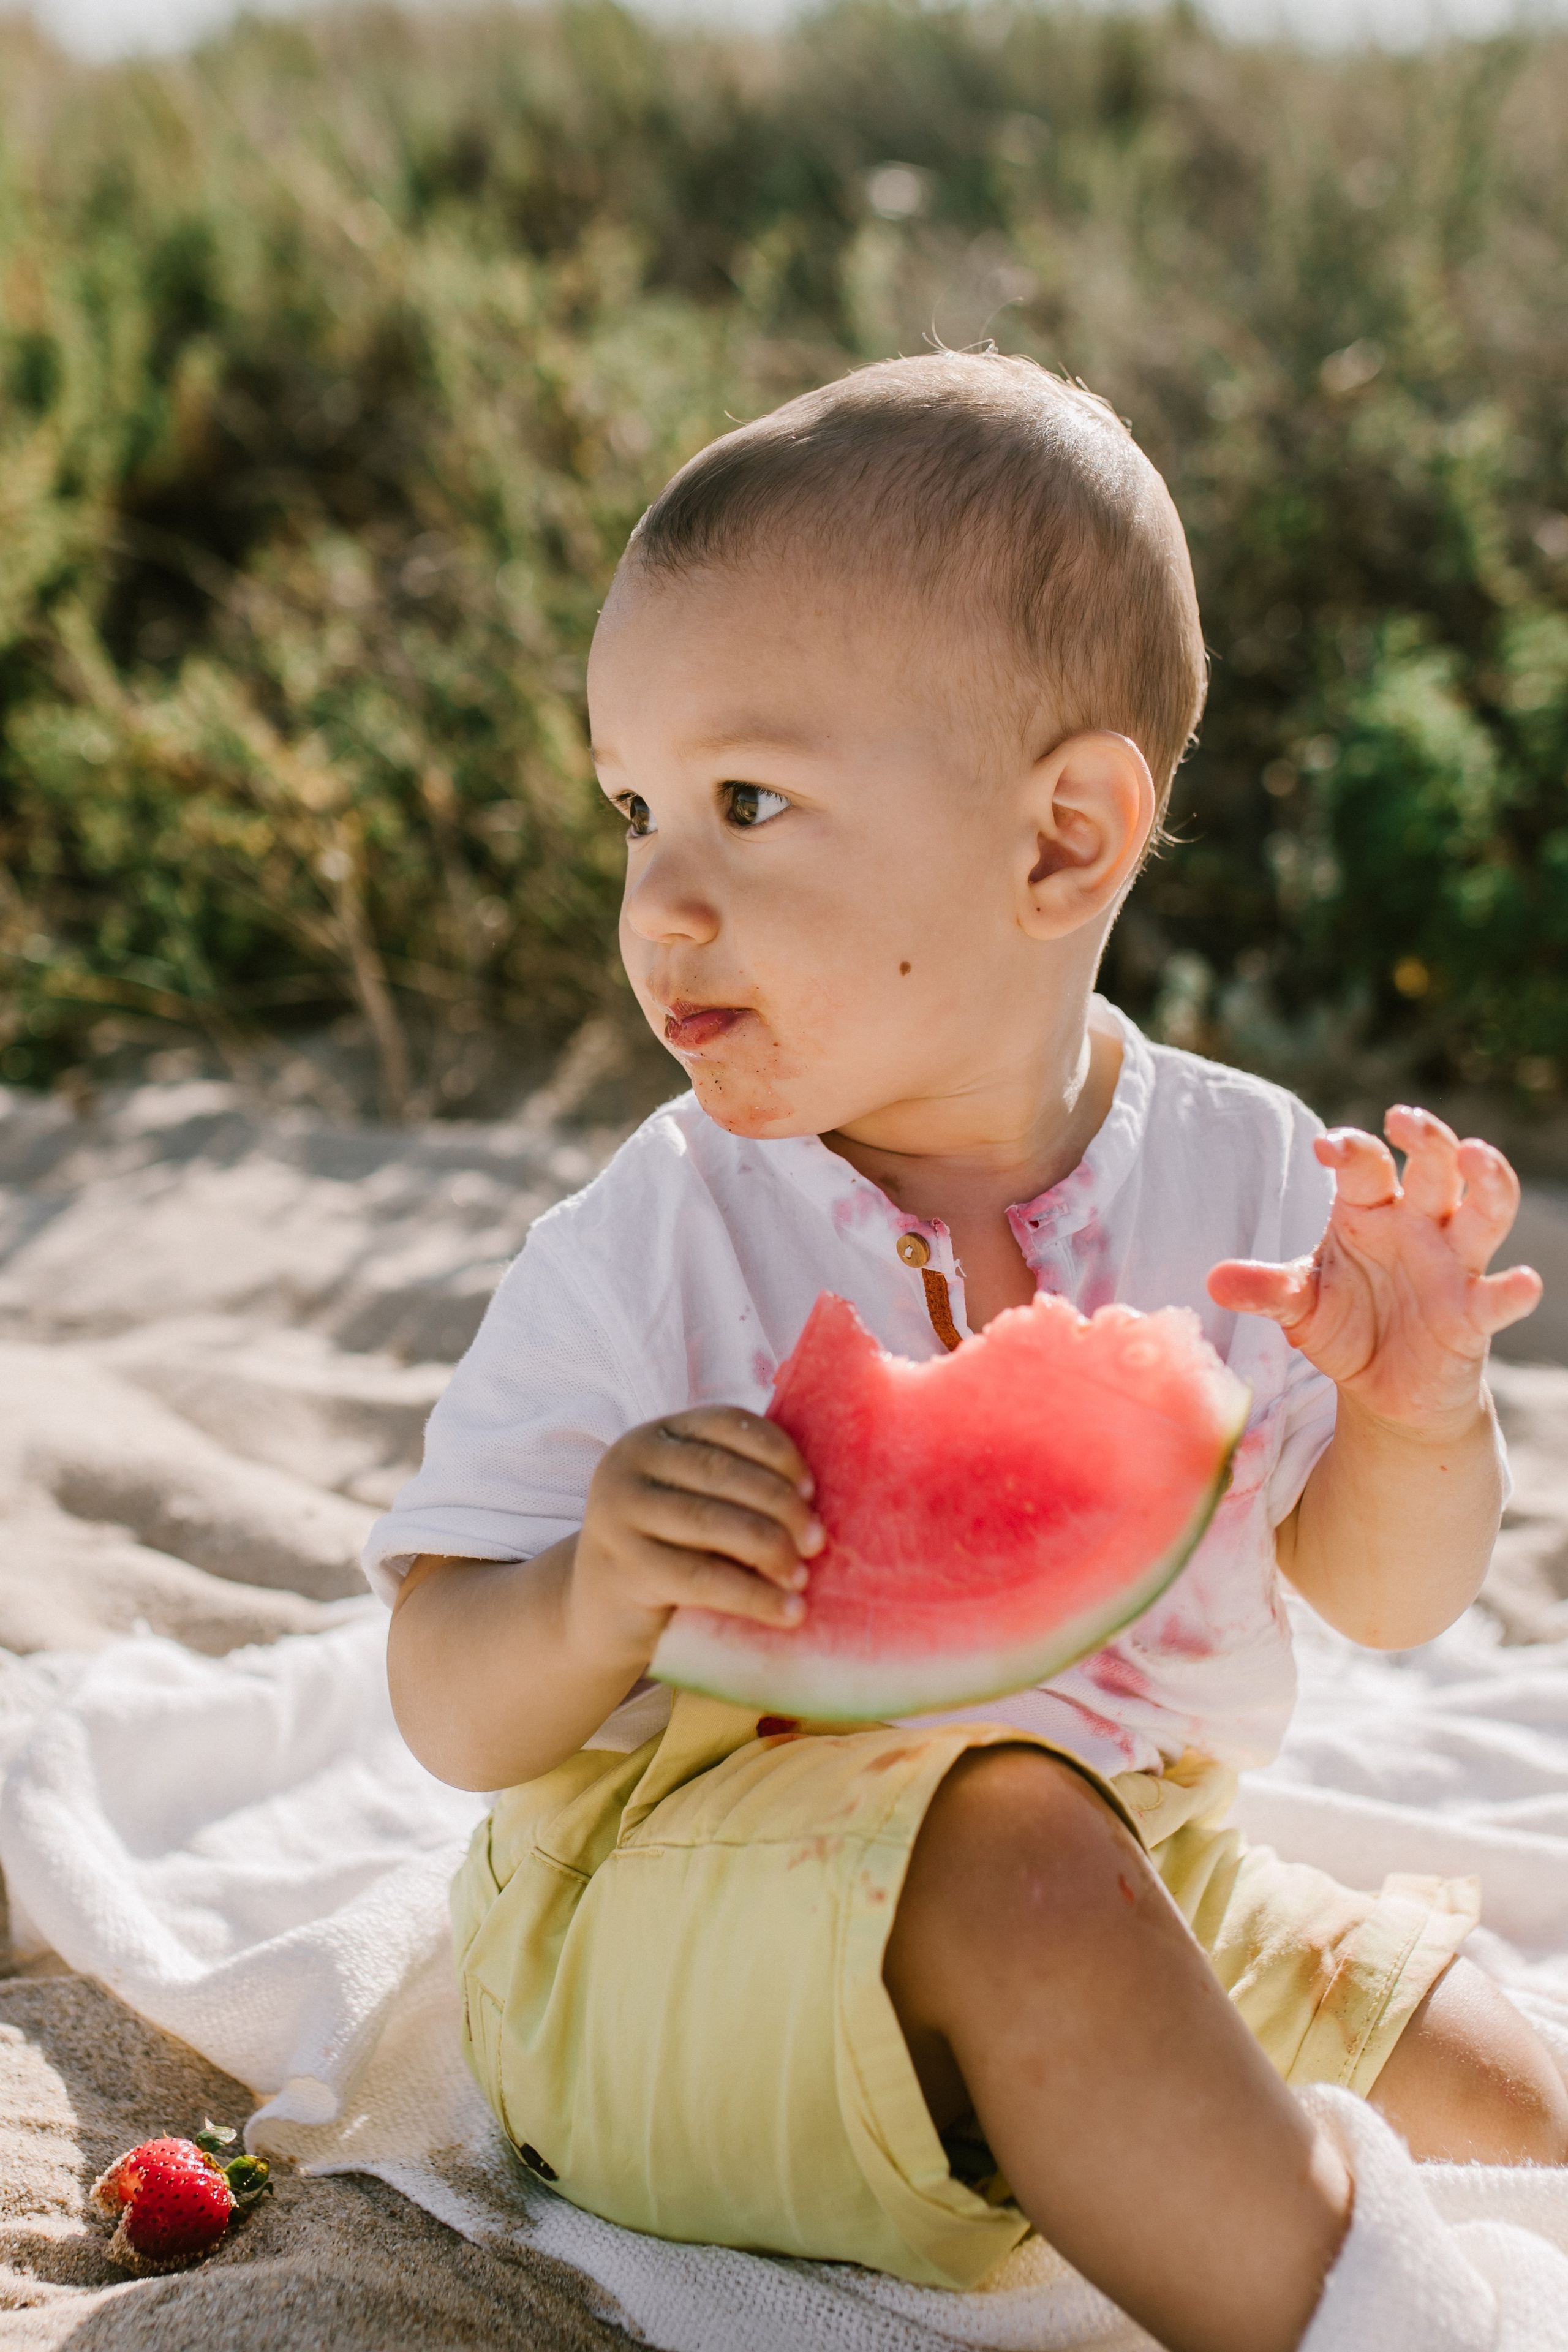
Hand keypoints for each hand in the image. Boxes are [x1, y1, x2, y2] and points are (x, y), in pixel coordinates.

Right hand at [567, 1406, 822, 1667]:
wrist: (599, 1611)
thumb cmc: (667, 1548)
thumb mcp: (692, 1500)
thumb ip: (735, 1483)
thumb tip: (818, 1493)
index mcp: (654, 1435)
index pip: (725, 1423)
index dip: (777, 1451)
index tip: (812, 1489)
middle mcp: (627, 1463)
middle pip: (721, 1473)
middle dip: (780, 1506)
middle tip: (817, 1540)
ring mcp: (617, 1514)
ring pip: (712, 1524)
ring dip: (771, 1550)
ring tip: (803, 1576)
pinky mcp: (623, 1568)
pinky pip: (702, 1578)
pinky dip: (753, 1596)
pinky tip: (787, 1611)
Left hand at [1207, 1106, 1541, 1433]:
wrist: (1383, 1390)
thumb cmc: (1346, 1327)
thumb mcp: (1300, 1307)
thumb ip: (1265, 1291)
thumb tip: (1213, 1282)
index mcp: (1369, 1211)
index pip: (1364, 1165)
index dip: (1350, 1149)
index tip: (1326, 1148)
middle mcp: (1418, 1227)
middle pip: (1432, 1169)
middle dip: (1425, 1139)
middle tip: (1405, 1119)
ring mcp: (1452, 1267)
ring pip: (1482, 1212)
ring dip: (1486, 1183)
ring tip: (1476, 1156)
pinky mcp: (1473, 1315)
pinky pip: (1499, 1297)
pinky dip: (1514, 1290)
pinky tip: (1525, 1281)